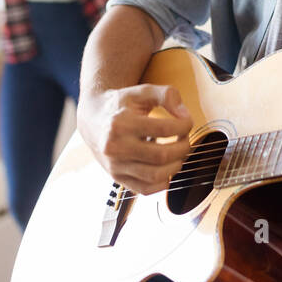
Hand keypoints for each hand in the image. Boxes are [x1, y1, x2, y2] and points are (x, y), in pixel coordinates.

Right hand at [77, 84, 194, 194]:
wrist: (94, 120)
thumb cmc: (121, 105)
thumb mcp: (141, 92)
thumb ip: (166, 95)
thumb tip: (184, 115)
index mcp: (120, 124)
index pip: (163, 129)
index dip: (183, 126)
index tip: (187, 122)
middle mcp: (115, 147)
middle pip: (161, 155)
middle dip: (183, 148)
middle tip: (185, 139)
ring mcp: (115, 166)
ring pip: (156, 176)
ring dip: (176, 165)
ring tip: (178, 153)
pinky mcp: (118, 179)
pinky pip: (146, 189)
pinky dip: (163, 181)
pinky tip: (166, 167)